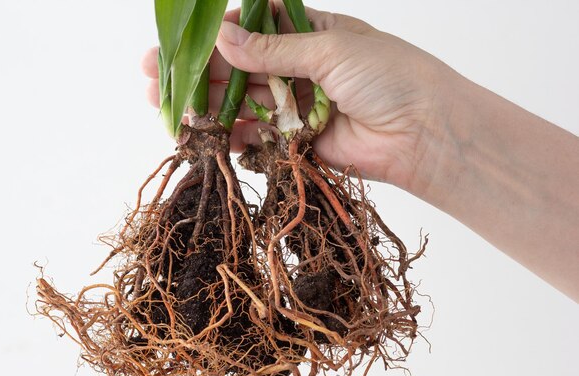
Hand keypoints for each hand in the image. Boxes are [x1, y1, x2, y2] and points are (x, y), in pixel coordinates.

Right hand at [142, 5, 457, 198]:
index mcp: (312, 33)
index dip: (216, 36)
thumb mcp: (330, 50)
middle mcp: (302, 68)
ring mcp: (299, 106)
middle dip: (200, 74)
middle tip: (156, 78)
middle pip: (241, 69)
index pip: (254, 29)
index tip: (182, 42)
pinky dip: (234, 137)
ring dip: (208, 106)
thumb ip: (274, 50)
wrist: (425, 134)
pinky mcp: (300, 141)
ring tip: (169, 109)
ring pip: (244, 104)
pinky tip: (205, 135)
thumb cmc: (390, 77)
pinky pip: (259, 137)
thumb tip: (223, 38)